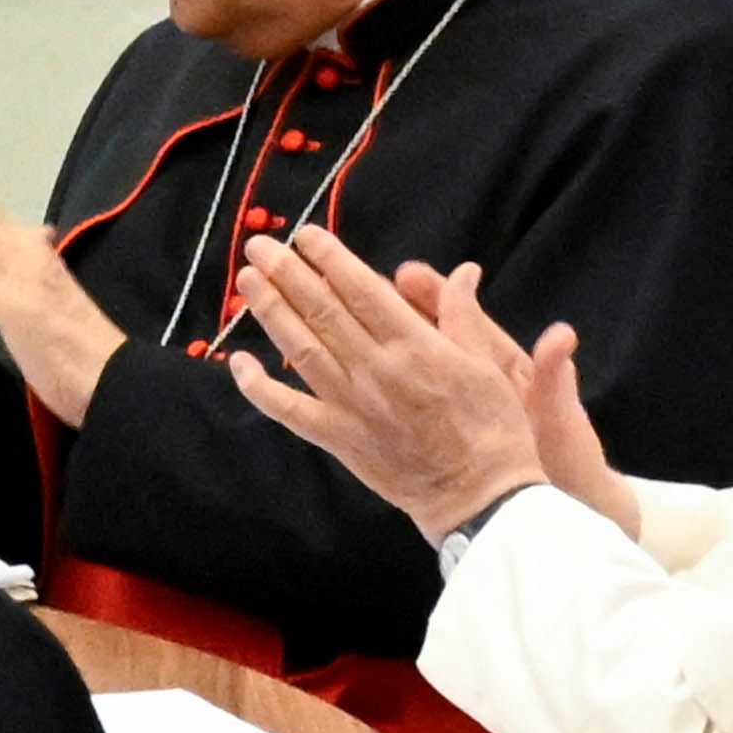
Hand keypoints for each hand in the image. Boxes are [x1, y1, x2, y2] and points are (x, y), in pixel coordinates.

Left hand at [220, 230, 626, 546]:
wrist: (480, 497)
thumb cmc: (493, 429)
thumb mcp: (488, 364)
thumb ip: (461, 316)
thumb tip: (463, 271)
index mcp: (415, 346)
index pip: (362, 290)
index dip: (330, 258)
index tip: (307, 235)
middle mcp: (376, 369)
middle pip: (323, 311)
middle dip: (288, 274)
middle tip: (260, 247)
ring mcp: (352, 405)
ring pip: (301, 349)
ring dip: (270, 312)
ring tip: (247, 282)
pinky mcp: (339, 438)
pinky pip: (289, 410)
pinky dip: (259, 387)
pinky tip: (239, 362)